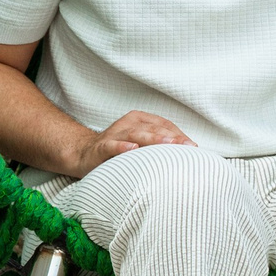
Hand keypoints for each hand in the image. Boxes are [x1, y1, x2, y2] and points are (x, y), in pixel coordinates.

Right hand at [64, 109, 193, 177]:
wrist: (84, 155)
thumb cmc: (118, 151)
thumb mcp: (140, 145)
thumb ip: (158, 146)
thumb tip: (186, 153)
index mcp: (139, 120)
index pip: (164, 125)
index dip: (179, 134)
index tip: (192, 146)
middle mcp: (128, 124)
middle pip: (153, 128)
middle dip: (171, 137)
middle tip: (186, 146)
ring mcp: (114, 134)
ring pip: (136, 134)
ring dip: (153, 138)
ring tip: (168, 143)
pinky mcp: (101, 147)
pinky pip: (112, 145)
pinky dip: (122, 147)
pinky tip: (132, 149)